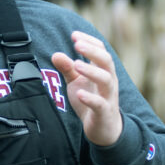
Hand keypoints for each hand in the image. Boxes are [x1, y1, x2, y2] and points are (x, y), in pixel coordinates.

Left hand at [51, 31, 121, 145]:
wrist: (104, 129)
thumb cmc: (91, 101)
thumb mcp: (77, 83)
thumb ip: (68, 69)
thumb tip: (55, 54)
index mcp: (103, 71)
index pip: (101, 50)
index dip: (89, 41)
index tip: (74, 35)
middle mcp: (109, 81)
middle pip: (107, 61)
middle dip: (92, 51)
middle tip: (77, 44)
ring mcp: (108, 97)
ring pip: (106, 80)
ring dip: (91, 71)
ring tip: (76, 64)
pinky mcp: (104, 112)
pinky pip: (100, 104)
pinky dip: (90, 98)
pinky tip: (79, 93)